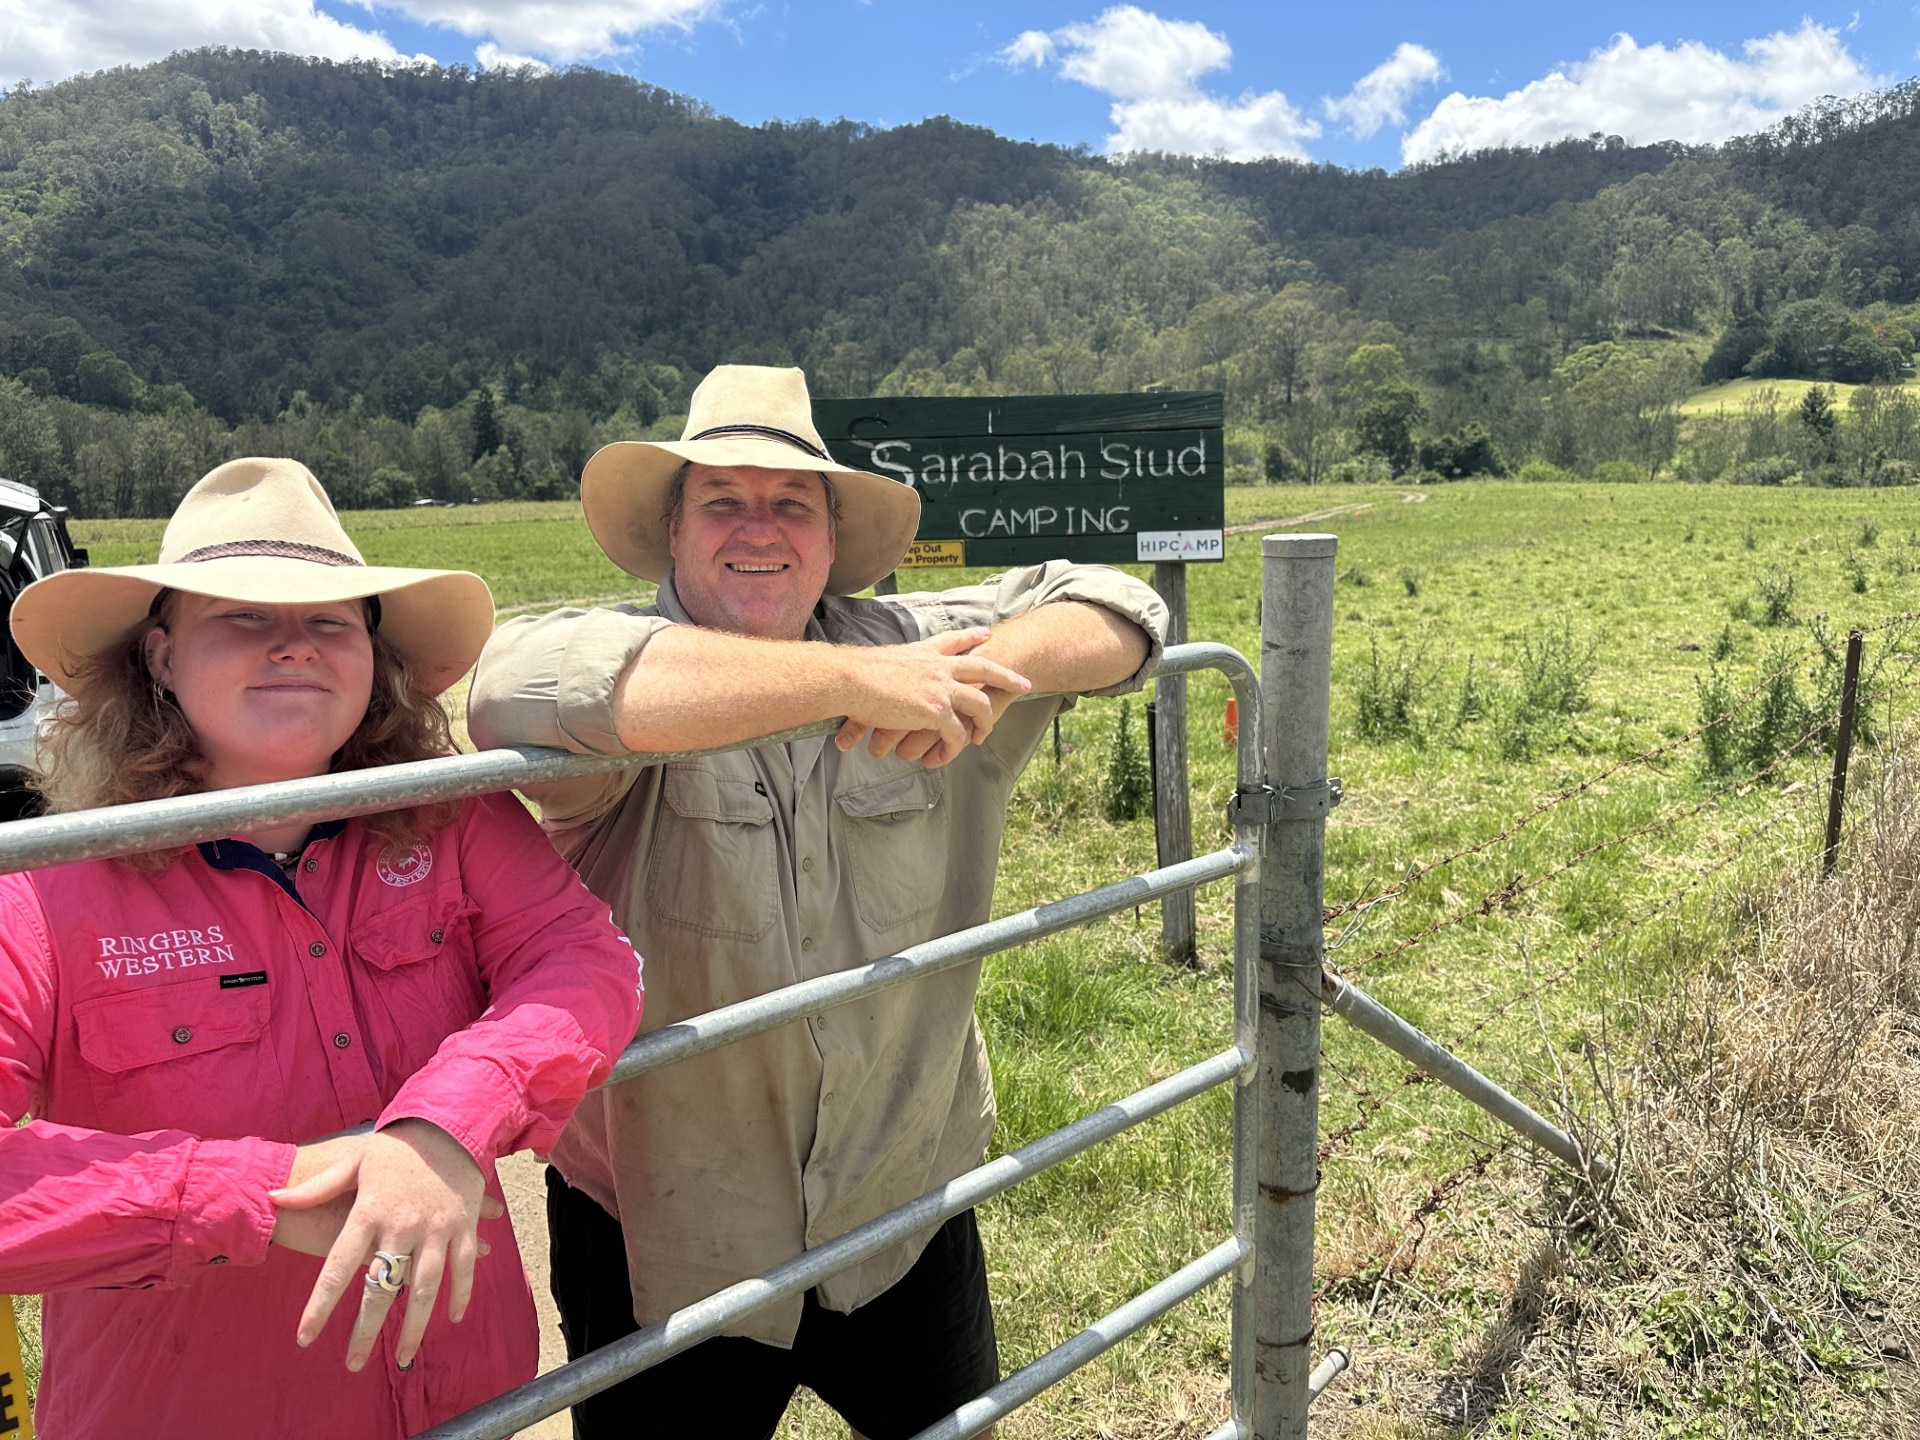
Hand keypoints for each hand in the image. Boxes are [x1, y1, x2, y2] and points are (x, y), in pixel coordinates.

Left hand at [270, 1120, 498, 1370]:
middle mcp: (402, 1225)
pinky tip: (450, 1320)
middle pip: (381, 1288)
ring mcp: (436, 1228)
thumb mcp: (353, 1163)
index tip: (305, 1338)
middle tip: (352, 1364)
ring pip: (425, 1288)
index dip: (321, 1306)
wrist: (448, 1124)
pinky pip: (463, 1269)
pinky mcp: (464, 1227)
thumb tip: (274, 1198)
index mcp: (369, 1212)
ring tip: (401, 1356)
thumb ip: (316, 1188)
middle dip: (366, 1330)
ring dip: (414, 1326)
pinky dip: (460, 1295)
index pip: (338, 1268)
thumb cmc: (396, 1147)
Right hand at [834, 629, 1031, 766]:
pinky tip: (947, 754)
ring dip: (985, 722)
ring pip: (980, 704)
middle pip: (984, 667)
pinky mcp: (936, 711)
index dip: (973, 637)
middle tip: (1024, 685)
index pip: (955, 640)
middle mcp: (938, 666)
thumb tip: (887, 685)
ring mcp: (941, 687)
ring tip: (982, 736)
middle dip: (1007, 676)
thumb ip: (894, 672)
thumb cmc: (855, 676)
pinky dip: (955, 747)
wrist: (850, 680)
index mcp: (924, 653)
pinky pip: (957, 733)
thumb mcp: (881, 663)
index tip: (987, 634)